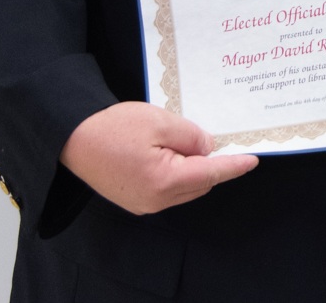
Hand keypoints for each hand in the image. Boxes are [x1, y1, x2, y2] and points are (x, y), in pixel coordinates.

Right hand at [59, 101, 258, 214]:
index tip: (252, 160)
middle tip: (214, 140)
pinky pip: (168, 190)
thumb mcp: (159, 121)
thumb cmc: (112, 127)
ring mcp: (144, 204)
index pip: (211, 173)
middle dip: (211, 164)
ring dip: (193, 169)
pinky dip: (177, 174)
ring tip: (188, 142)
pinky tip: (172, 154)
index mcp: (164, 181)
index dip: (233, 166)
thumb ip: (190, 136)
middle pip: (199, 184)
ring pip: (185, 188)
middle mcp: (156, 200)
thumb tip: (207, 148)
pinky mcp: (134, 200)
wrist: (72, 137)